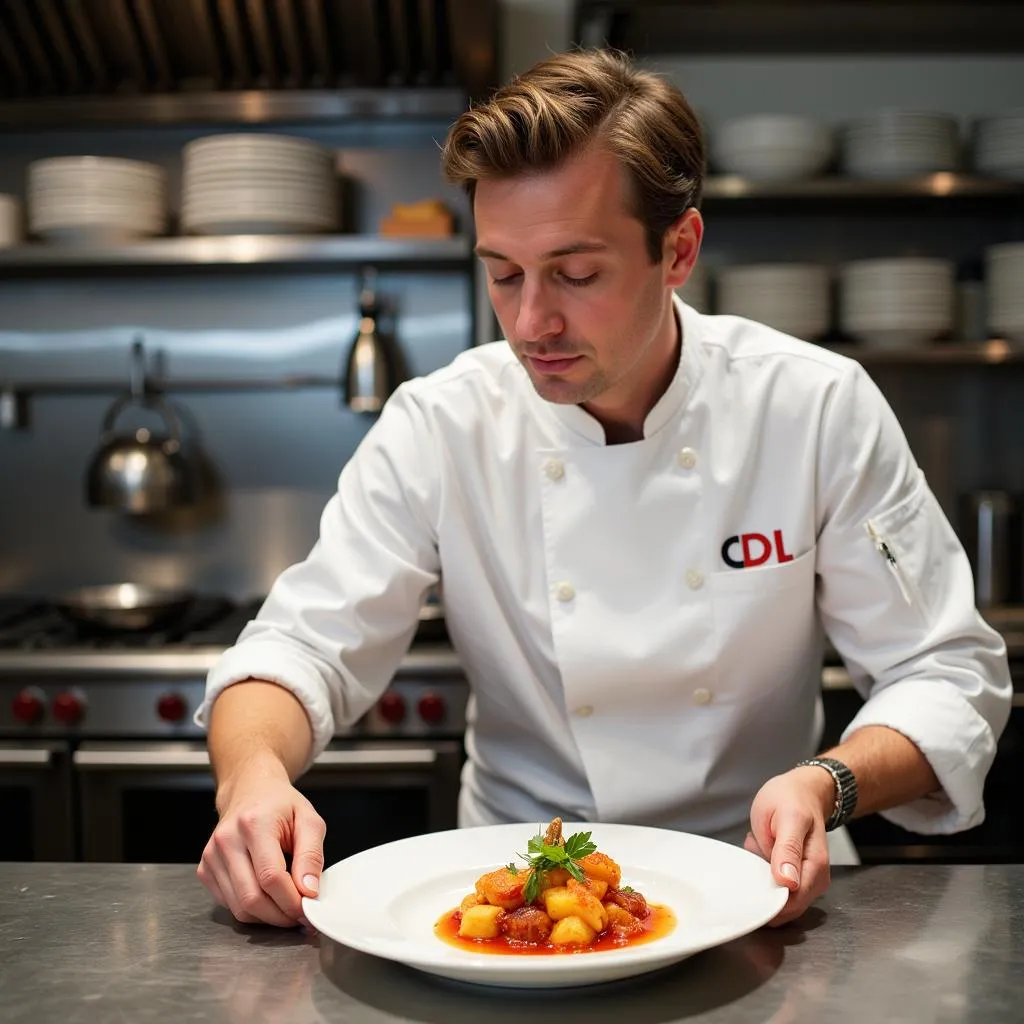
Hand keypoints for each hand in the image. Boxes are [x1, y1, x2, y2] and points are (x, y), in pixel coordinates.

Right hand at [197, 758, 325, 927]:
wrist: (250, 791)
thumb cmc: (281, 805)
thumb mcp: (309, 820)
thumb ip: (312, 855)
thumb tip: (309, 891)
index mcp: (254, 823)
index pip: (271, 877)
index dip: (292, 901)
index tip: (308, 907)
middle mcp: (227, 840)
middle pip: (252, 898)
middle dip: (280, 915)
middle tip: (300, 914)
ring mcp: (211, 856)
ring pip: (239, 907)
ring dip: (267, 916)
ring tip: (286, 906)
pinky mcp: (205, 869)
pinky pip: (229, 904)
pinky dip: (251, 909)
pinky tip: (267, 896)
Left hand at [744, 766, 834, 926]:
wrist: (802, 790)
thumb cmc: (792, 799)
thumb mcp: (788, 817)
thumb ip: (788, 850)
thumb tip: (789, 883)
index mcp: (815, 867)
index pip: (792, 903)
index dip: (768, 902)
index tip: (748, 883)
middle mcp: (814, 879)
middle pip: (782, 905)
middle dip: (761, 883)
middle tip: (755, 850)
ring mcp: (804, 879)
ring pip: (773, 893)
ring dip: (759, 874)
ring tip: (759, 845)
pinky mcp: (794, 876)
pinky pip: (770, 882)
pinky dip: (760, 868)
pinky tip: (761, 849)